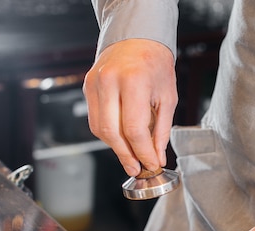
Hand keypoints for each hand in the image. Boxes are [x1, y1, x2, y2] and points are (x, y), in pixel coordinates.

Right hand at [83, 39, 177, 176]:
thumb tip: (157, 157)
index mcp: (134, 81)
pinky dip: (108, 134)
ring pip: (100, 129)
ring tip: (132, 155)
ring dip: (116, 147)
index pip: (135, 129)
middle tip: (137, 168)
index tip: (151, 164)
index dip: (143, 152)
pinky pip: (95, 120)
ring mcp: (95, 83)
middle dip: (126, 155)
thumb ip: (162, 130)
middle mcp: (110, 81)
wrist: (137, 38)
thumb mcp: (167, 97)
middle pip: (113, 132)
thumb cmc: (155, 66)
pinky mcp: (87, 86)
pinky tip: (122, 138)